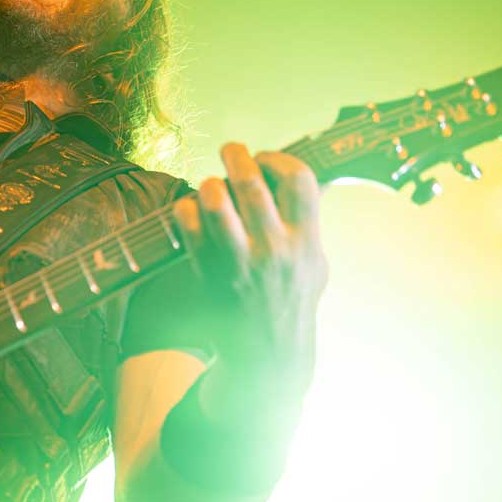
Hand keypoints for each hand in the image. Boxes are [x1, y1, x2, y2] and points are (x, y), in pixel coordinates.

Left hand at [172, 142, 327, 397]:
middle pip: (251, 184)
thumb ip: (310, 222)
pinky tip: (192, 211)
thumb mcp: (315, 262)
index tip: (267, 159)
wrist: (267, 351)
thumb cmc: (291, 297)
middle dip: (237, 155)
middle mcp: (273, 248)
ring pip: (215, 202)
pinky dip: (186, 209)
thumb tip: (315, 178)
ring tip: (212, 185)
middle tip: (231, 150)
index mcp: (304, 240)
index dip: (279, 158)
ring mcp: (238, 260)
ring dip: (210, 183)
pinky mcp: (207, 271)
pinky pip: (188, 225)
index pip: (299, 180)